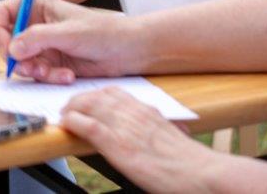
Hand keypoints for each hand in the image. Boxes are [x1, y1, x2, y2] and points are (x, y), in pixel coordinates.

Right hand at [0, 0, 140, 82]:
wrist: (125, 52)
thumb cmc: (103, 32)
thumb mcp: (68, 32)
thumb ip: (37, 38)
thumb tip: (12, 49)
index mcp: (36, 6)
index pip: (2, 12)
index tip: (5, 46)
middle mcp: (35, 24)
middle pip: (7, 41)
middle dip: (18, 58)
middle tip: (31, 67)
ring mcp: (42, 44)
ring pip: (21, 61)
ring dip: (35, 70)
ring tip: (53, 72)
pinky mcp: (50, 62)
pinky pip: (37, 73)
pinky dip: (49, 77)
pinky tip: (66, 75)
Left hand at [60, 88, 213, 193]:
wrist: (203, 173)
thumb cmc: (189, 162)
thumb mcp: (168, 136)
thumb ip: (152, 129)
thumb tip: (144, 133)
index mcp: (147, 111)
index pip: (114, 92)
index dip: (95, 95)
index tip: (86, 100)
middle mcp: (134, 114)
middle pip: (97, 96)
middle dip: (78, 100)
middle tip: (68, 108)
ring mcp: (125, 128)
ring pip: (88, 106)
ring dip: (71, 109)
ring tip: (63, 115)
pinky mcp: (118, 145)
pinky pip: (88, 126)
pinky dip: (73, 123)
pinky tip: (66, 124)